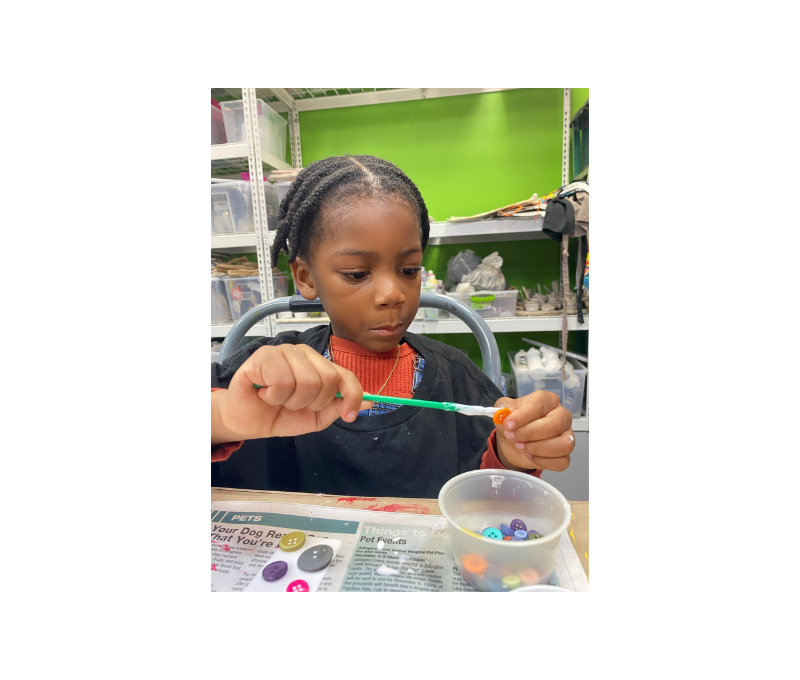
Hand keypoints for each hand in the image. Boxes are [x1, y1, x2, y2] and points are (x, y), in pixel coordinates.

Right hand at [212, 344, 370, 443]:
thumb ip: (339, 406)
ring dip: (290, 401)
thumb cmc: (281, 414)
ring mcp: (284, 351)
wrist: (249, 422)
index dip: (352, 396)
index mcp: (319, 365)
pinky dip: (274, 395)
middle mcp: (304, 353)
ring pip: (306, 381)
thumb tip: (370, 403)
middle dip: (312, 403)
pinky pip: (282, 380)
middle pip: (327, 380)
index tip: (349, 415)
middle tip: (294, 404)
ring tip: (277, 399)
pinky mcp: (263, 355)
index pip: (346, 375)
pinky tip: (265, 393)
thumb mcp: (317, 416)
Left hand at [493, 391, 573, 471]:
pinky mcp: (565, 454)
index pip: (541, 404)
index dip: (524, 415)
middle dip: (530, 433)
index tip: (508, 424)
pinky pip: (562, 461)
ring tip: (522, 446)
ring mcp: (567, 435)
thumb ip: (503, 408)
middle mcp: (562, 416)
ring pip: (564, 444)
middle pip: (555, 424)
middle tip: (513, 436)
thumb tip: (505, 414)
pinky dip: (543, 461)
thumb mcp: (504, 411)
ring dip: (538, 448)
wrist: (512, 443)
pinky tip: (530, 456)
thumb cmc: (513, 423)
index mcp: (548, 400)